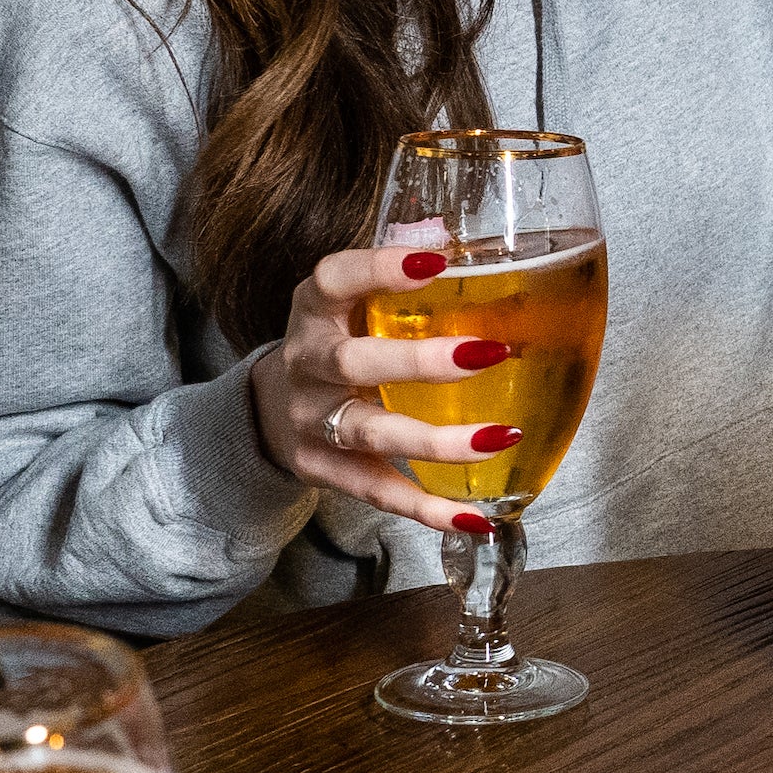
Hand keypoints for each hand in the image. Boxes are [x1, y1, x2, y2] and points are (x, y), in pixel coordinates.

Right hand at [247, 245, 525, 536]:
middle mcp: (305, 362)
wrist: (273, 406)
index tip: (437, 262)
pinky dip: (425, 507)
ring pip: (368, 432)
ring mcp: (310, 420)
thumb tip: (478, 258)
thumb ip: (402, 285)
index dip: (379, 268)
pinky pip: (375, 490)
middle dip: (420, 361)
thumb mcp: (353, 302)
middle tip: (489, 352)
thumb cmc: (339, 340)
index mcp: (314, 308)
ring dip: (436, 440)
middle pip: (352, 362)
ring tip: (499, 436)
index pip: (335, 279)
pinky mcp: (320, 468)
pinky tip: (475, 515)